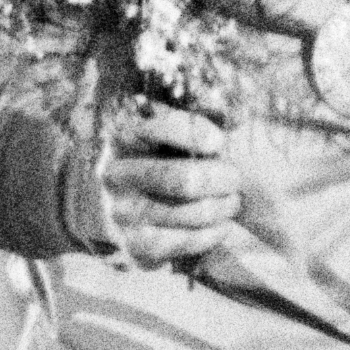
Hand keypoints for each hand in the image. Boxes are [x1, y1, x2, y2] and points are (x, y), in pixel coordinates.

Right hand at [92, 103, 240, 270]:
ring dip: (216, 209)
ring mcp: (118, 212)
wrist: (168, 208)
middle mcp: (113, 173)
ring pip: (179, 213)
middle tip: (235, 178)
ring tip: (233, 202)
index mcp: (125, 135)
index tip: (220, 142)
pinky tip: (222, 228)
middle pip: (175, 178)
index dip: (195, 134)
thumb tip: (224, 104)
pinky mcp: (131, 245)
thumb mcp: (188, 131)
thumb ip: (202, 118)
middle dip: (215, 179)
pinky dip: (203, 237)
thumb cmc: (184, 156)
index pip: (159, 127)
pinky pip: (171, 244)